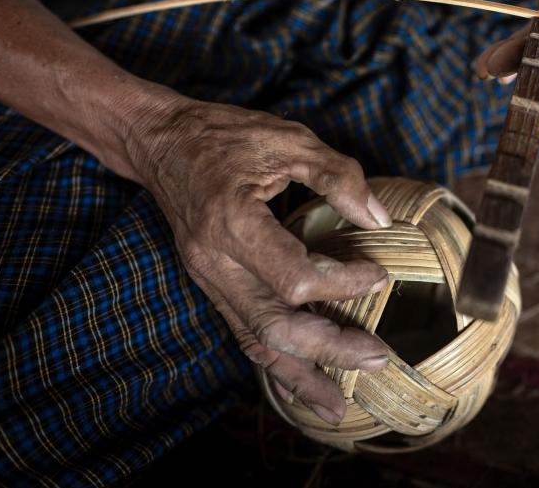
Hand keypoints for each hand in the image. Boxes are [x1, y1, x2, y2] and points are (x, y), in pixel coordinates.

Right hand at [134, 97, 394, 425]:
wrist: (159, 142)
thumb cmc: (222, 135)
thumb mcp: (286, 139)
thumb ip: (335, 175)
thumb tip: (377, 217)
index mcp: (231, 222)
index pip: (294, 276)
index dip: (343, 283)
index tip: (378, 274)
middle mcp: (214, 261)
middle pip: (274, 326)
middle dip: (329, 348)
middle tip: (377, 355)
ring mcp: (208, 279)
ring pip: (254, 342)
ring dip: (300, 375)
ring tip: (340, 403)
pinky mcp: (211, 285)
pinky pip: (242, 335)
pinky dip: (275, 362)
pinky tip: (303, 381)